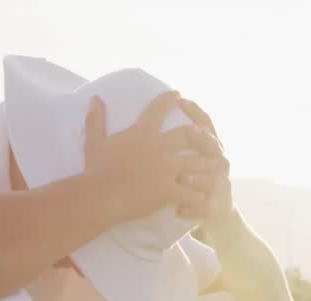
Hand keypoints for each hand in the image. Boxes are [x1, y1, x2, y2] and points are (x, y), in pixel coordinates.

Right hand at [83, 91, 220, 224]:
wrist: (100, 196)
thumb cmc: (96, 169)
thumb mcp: (94, 141)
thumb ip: (96, 119)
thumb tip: (95, 98)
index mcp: (142, 132)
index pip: (159, 109)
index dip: (170, 99)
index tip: (178, 94)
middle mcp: (159, 147)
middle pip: (189, 134)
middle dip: (200, 134)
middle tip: (205, 135)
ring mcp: (167, 169)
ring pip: (197, 163)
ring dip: (207, 164)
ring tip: (216, 166)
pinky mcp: (169, 190)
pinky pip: (191, 192)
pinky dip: (199, 195)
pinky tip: (204, 197)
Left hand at [178, 98, 235, 233]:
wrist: (215, 214)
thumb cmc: (195, 180)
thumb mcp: (188, 157)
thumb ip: (178, 137)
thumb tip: (152, 116)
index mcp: (210, 149)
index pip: (205, 125)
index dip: (196, 112)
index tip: (181, 99)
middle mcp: (219, 164)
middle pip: (214, 148)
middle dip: (204, 140)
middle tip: (192, 132)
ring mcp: (220, 187)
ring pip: (213, 179)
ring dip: (198, 179)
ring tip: (183, 178)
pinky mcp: (215, 209)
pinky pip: (205, 209)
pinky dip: (192, 210)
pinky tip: (178, 211)